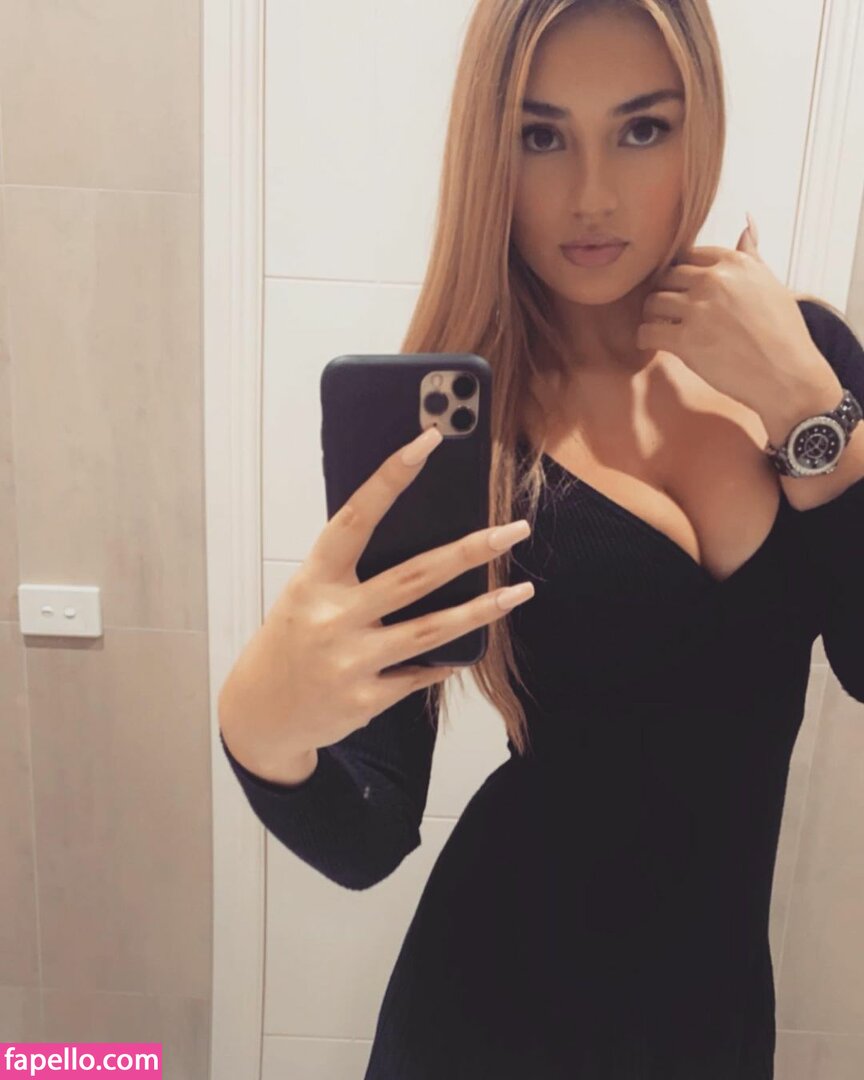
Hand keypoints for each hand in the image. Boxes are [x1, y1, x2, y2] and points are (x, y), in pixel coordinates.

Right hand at [217, 428, 534, 777]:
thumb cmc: (292, 640)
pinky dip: (445, 660)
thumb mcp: (308, 594)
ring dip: (482, 609)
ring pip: (430, 629)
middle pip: (415, 575)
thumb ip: (351, 571)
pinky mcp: (364, 699)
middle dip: (471, 550)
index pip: (357, 517)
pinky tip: (469, 650)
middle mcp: (332, 616)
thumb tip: (421, 536)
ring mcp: (349, 661)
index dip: (390, 476)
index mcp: (315, 578)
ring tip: (520, 591)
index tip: (427, 441)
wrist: (260, 714)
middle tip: (514, 529)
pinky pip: (420, 672)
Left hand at [637, 215, 826, 415]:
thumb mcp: (771, 284)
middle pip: (667, 278)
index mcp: (734, 263)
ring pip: (652, 302)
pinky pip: (647, 331)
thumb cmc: (783, 333)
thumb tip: (746, 224)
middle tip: (667, 310)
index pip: (688, 256)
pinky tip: (652, 343)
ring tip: (660, 326)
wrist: (786, 375)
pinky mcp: (685, 339)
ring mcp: (697, 309)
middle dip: (664, 293)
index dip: (681, 275)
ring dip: (652, 315)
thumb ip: (751, 255)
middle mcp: (714, 280)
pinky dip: (645, 337)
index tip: (681, 289)